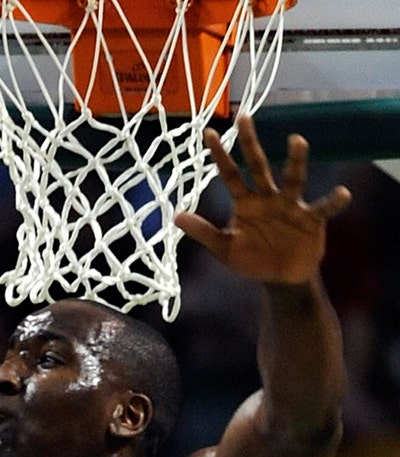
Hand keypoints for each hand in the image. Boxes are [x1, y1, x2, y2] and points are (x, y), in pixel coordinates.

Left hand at [174, 115, 351, 284]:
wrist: (280, 277)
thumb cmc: (252, 259)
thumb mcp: (224, 248)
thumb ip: (203, 231)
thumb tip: (176, 216)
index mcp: (245, 203)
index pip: (230, 175)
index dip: (220, 155)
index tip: (210, 132)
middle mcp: (267, 197)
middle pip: (258, 166)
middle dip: (250, 143)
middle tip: (244, 117)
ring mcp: (290, 205)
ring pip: (294, 178)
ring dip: (295, 161)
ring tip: (297, 140)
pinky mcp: (311, 219)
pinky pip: (324, 208)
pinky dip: (334, 201)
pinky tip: (343, 193)